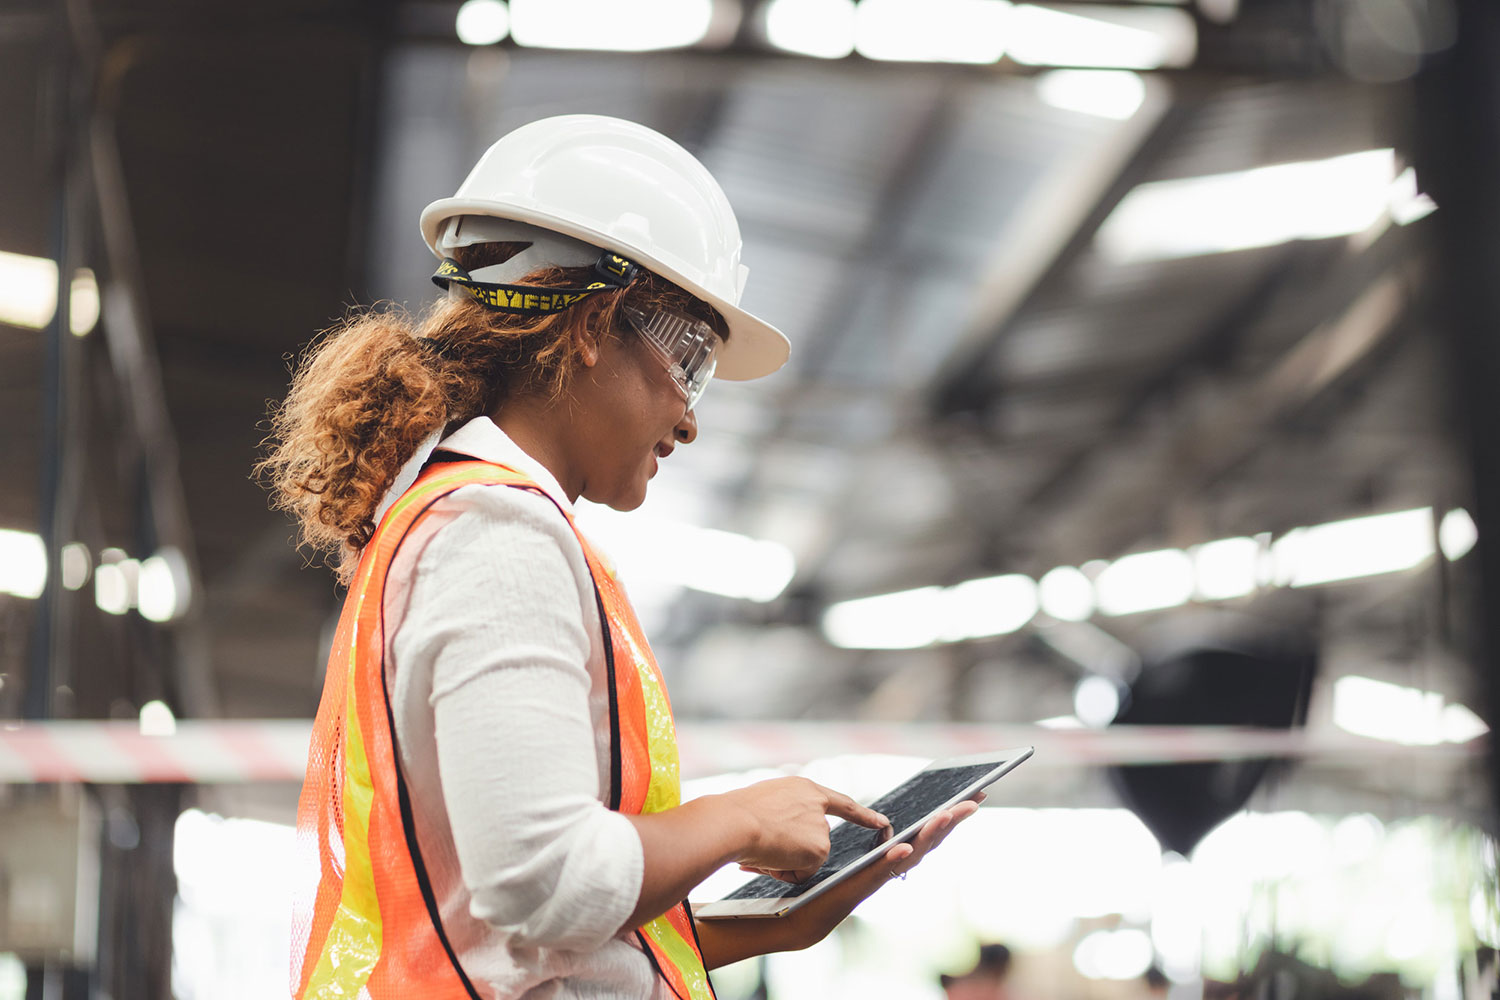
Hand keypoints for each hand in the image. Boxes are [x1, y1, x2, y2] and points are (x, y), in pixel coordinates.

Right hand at [720, 777, 889, 882]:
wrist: (734, 822)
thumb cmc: (736, 812)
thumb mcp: (766, 801)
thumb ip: (784, 813)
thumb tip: (782, 838)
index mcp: (804, 788)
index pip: (841, 803)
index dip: (862, 815)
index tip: (882, 822)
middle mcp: (818, 805)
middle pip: (816, 841)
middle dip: (795, 851)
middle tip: (766, 846)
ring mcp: (821, 827)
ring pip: (806, 859)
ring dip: (786, 862)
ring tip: (763, 848)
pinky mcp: (820, 849)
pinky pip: (802, 873)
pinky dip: (786, 872)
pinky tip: (772, 858)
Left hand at [874, 792, 983, 879]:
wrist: (840, 889)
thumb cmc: (863, 859)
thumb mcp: (882, 834)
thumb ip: (897, 820)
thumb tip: (912, 797)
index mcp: (913, 840)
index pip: (940, 822)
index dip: (959, 808)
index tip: (979, 792)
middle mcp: (911, 854)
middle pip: (937, 834)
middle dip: (955, 817)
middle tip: (974, 801)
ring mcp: (897, 865)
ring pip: (919, 848)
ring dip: (933, 831)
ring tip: (946, 814)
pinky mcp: (876, 873)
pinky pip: (888, 863)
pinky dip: (899, 855)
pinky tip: (906, 847)